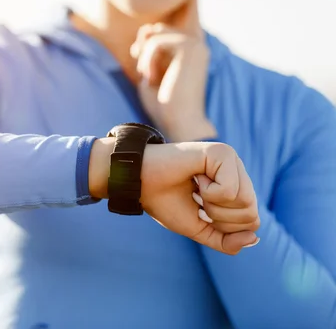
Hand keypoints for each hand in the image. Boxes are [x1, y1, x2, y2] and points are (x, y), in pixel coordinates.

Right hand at [89, 139, 259, 254]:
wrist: (137, 181)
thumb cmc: (164, 200)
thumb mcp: (198, 227)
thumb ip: (224, 239)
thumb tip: (253, 238)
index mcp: (234, 185)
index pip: (251, 221)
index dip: (224, 227)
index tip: (200, 210)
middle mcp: (237, 170)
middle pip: (252, 214)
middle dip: (221, 218)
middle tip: (198, 200)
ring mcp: (231, 159)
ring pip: (245, 202)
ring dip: (215, 206)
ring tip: (197, 189)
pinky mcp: (222, 152)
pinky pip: (230, 190)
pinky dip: (209, 193)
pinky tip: (195, 177)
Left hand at [132, 0, 215, 140]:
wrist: (179, 123)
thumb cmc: (164, 105)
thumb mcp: (151, 73)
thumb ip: (148, 51)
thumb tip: (147, 28)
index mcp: (189, 52)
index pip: (161, 31)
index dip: (144, 43)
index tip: (141, 66)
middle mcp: (197, 45)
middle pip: (157, 28)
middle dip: (143, 46)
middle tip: (143, 71)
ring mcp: (196, 45)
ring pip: (156, 34)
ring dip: (145, 56)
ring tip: (149, 77)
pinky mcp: (191, 48)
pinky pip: (157, 42)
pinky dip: (148, 60)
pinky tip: (152, 77)